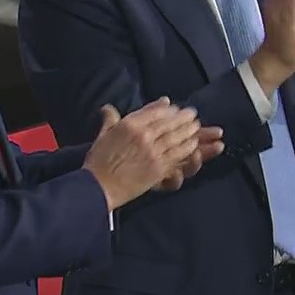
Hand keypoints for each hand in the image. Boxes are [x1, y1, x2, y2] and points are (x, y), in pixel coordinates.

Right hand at [83, 99, 213, 209]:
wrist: (98, 187)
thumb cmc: (97, 162)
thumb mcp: (102, 135)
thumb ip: (109, 119)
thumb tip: (108, 108)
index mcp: (129, 124)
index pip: (154, 112)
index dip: (167, 109)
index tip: (175, 107)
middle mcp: (143, 135)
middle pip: (169, 123)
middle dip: (183, 118)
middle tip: (192, 115)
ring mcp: (152, 151)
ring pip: (176, 137)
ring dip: (189, 131)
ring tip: (196, 127)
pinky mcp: (158, 168)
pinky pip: (177, 155)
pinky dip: (187, 149)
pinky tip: (194, 146)